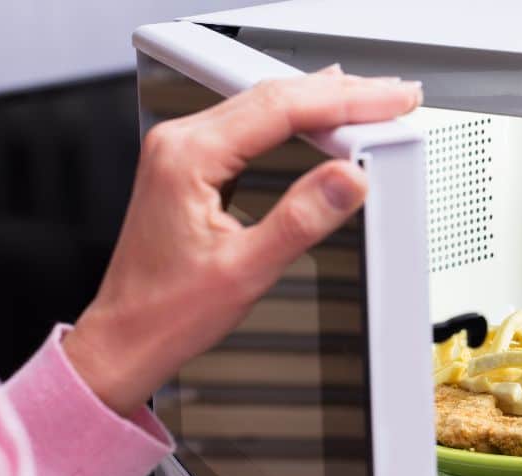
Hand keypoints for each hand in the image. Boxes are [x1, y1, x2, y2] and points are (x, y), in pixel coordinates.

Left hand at [64, 67, 421, 416]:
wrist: (128, 337)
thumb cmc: (167, 311)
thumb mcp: (246, 271)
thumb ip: (301, 221)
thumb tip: (347, 180)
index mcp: (188, 157)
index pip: (281, 108)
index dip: (345, 101)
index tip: (387, 102)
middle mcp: (180, 143)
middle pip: (273, 94)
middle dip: (340, 92)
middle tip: (393, 96)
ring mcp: (182, 150)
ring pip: (262, 104)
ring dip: (319, 101)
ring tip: (370, 102)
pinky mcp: (190, 164)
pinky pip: (250, 123)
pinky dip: (294, 118)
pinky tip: (319, 118)